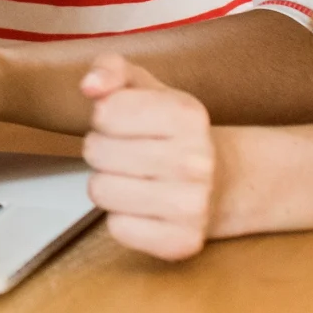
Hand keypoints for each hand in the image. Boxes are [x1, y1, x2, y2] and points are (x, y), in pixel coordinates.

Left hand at [80, 54, 217, 260]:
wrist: (222, 181)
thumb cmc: (171, 131)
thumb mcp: (146, 87)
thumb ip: (111, 69)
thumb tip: (90, 85)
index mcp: (187, 113)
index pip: (104, 111)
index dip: (105, 117)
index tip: (128, 123)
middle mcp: (196, 160)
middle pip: (96, 152)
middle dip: (103, 150)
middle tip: (131, 153)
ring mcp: (193, 205)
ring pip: (100, 191)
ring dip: (108, 184)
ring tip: (136, 178)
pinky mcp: (182, 242)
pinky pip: (116, 228)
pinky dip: (123, 219)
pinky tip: (146, 208)